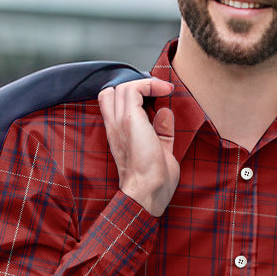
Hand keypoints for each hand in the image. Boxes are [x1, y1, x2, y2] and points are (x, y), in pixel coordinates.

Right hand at [98, 77, 177, 216]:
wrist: (147, 192)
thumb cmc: (154, 181)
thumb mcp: (161, 151)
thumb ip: (162, 131)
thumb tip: (165, 112)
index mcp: (118, 135)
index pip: (111, 104)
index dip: (131, 95)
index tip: (155, 97)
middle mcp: (114, 126)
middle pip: (112, 92)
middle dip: (135, 87)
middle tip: (157, 93)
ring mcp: (119, 122)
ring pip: (122, 87)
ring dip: (145, 84)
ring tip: (164, 90)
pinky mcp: (128, 120)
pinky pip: (133, 89)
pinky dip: (149, 85)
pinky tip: (164, 91)